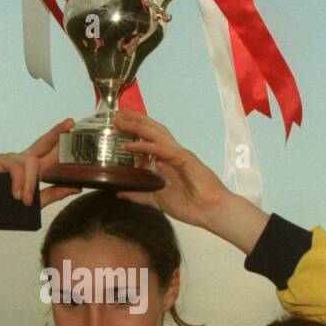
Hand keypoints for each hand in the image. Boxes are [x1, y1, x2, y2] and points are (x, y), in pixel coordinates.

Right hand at [0, 118, 81, 208]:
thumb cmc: (9, 207)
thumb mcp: (37, 202)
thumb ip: (55, 193)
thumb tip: (77, 187)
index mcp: (33, 168)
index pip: (49, 149)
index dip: (59, 136)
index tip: (71, 123)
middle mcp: (23, 160)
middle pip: (42, 142)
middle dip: (56, 132)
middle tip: (69, 124)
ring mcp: (11, 159)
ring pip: (30, 162)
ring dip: (30, 183)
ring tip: (26, 200)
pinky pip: (15, 168)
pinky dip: (18, 182)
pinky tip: (16, 194)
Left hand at [114, 110, 228, 228]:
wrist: (208, 212)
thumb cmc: (189, 205)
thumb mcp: (155, 200)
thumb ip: (138, 194)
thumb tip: (121, 192)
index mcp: (167, 160)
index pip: (149, 139)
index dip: (134, 129)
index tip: (118, 124)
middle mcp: (171, 153)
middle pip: (151, 130)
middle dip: (134, 120)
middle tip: (117, 113)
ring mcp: (178, 154)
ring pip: (155, 133)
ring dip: (137, 125)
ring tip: (120, 120)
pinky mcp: (183, 158)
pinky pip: (161, 148)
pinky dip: (144, 145)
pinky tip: (130, 145)